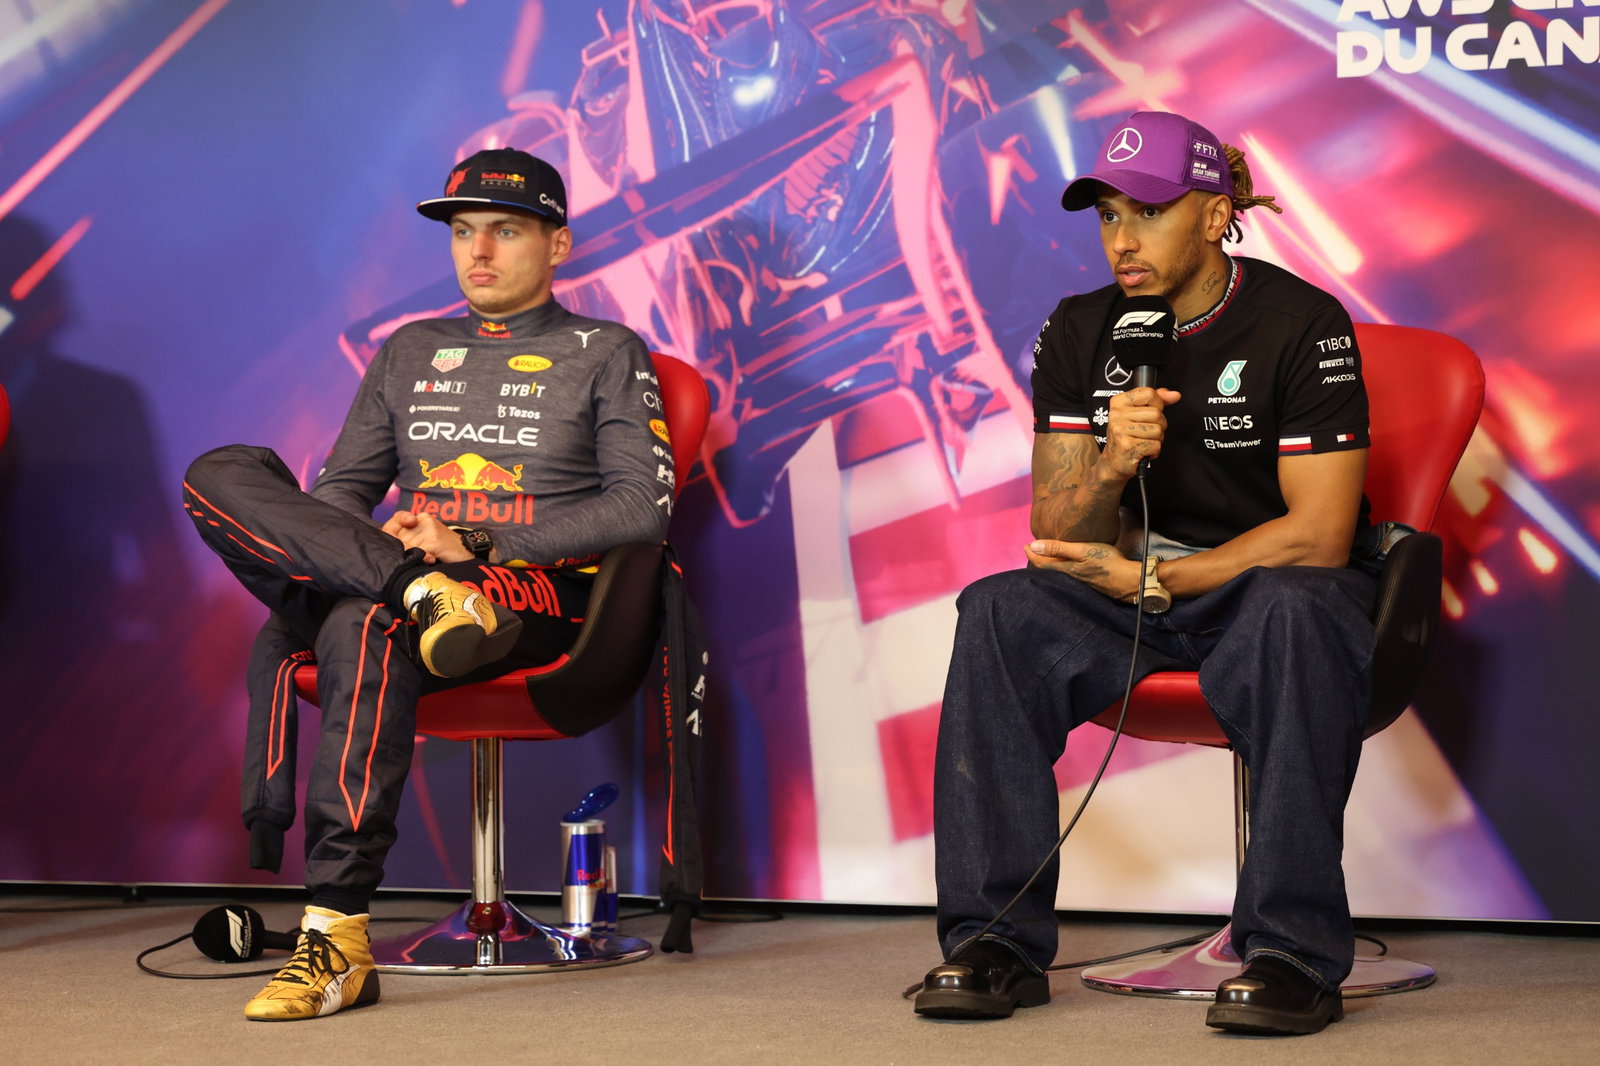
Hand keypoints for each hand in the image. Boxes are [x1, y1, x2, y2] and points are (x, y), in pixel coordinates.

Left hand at [380, 510, 472, 563]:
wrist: (469, 552)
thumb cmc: (446, 549)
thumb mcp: (427, 539)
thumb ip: (411, 539)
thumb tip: (393, 549)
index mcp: (421, 517)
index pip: (397, 518)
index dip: (391, 531)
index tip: (398, 543)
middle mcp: (423, 519)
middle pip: (400, 537)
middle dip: (405, 550)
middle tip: (420, 555)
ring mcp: (428, 529)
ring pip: (408, 547)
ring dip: (415, 557)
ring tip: (430, 557)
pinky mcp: (433, 539)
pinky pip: (418, 553)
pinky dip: (423, 560)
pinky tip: (433, 559)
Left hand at [1025, 539, 1140, 602]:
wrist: (1130, 580)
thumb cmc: (1107, 563)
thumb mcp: (1082, 550)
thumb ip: (1058, 548)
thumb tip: (1033, 546)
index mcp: (1065, 569)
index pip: (1041, 563)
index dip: (1031, 554)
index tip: (1025, 545)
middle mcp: (1069, 577)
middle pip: (1048, 570)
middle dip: (1038, 560)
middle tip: (1031, 550)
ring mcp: (1080, 581)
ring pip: (1058, 573)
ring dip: (1050, 564)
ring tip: (1045, 556)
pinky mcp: (1089, 582)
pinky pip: (1069, 575)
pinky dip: (1062, 568)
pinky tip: (1067, 565)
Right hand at [1100, 386, 1180, 480]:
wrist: (1114, 461)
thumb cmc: (1126, 437)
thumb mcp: (1137, 414)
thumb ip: (1157, 401)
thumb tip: (1174, 395)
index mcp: (1119, 402)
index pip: (1149, 393)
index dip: (1157, 404)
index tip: (1150, 414)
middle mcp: (1117, 415)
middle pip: (1156, 413)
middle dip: (1158, 425)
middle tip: (1145, 432)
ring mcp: (1121, 430)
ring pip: (1158, 430)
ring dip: (1156, 440)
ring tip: (1143, 442)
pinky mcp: (1128, 446)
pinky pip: (1156, 445)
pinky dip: (1153, 451)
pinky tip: (1142, 451)